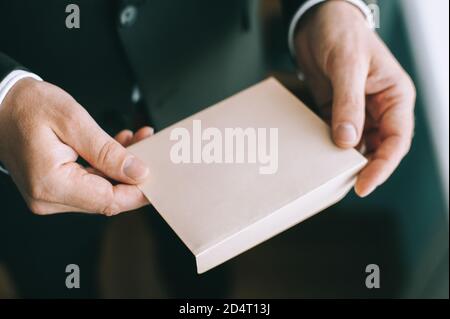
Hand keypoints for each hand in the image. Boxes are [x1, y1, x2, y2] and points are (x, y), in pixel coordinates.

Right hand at [0, 78, 152, 215]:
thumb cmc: (27, 107)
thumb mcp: (74, 122)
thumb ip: (108, 152)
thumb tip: (138, 173)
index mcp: (51, 184)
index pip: (109, 200)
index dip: (139, 192)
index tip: (159, 177)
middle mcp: (49, 198)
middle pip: (107, 198)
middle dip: (133, 176)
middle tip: (149, 147)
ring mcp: (50, 196)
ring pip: (101, 191)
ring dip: (122, 169)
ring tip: (135, 140)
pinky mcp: (53, 189)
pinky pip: (89, 184)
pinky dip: (107, 168)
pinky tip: (118, 146)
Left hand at [294, 0, 415, 196]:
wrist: (317, 21)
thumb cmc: (341, 33)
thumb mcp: (347, 66)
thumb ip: (348, 104)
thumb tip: (348, 141)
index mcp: (394, 96)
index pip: (396, 139)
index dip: (383, 165)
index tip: (364, 184)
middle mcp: (379, 107)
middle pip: (378, 147)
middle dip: (364, 168)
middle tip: (345, 186)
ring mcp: (357, 111)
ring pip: (357, 145)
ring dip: (344, 160)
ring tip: (329, 176)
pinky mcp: (336, 111)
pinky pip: (335, 135)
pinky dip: (327, 147)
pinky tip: (316, 157)